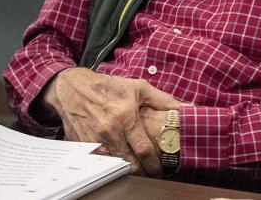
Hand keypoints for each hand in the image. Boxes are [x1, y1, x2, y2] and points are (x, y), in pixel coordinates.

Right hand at [42, 68, 180, 176]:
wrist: (73, 89)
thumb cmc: (110, 87)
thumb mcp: (140, 88)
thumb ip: (164, 101)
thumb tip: (187, 108)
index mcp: (125, 117)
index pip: (143, 149)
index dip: (155, 164)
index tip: (163, 170)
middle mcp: (109, 131)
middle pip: (129, 163)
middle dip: (143, 172)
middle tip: (153, 173)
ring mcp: (93, 140)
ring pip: (115, 165)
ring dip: (128, 169)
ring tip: (140, 169)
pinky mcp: (82, 146)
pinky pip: (100, 162)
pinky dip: (112, 164)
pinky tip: (121, 162)